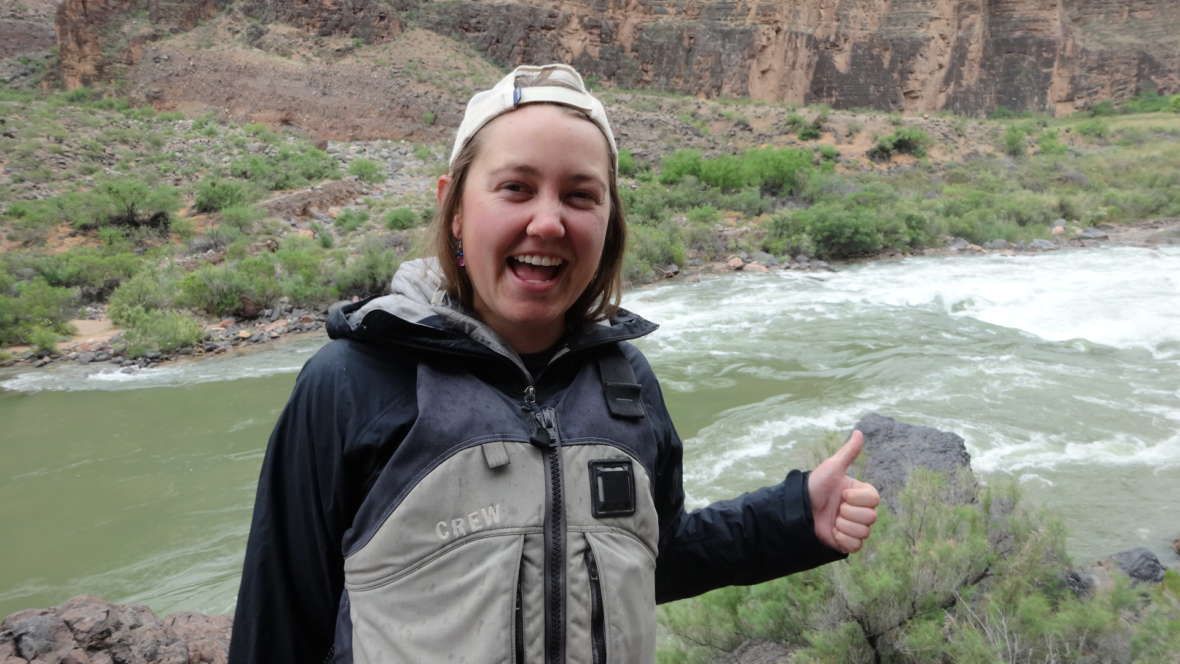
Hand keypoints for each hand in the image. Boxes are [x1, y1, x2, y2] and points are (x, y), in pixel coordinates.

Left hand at [807, 430, 879, 553]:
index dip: (857, 498)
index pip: (874, 500)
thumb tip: (859, 432)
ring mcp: (855, 527)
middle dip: (848, 512)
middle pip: (871, 517)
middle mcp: (861, 511)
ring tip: (832, 519)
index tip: (842, 493)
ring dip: (843, 525)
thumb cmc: (816, 485)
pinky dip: (842, 539)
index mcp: (862, 494)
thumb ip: (848, 452)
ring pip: (864, 532)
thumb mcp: (832, 468)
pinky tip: (832, 531)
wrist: (799, 508)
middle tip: (835, 507)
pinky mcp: (847, 542)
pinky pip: (856, 546)